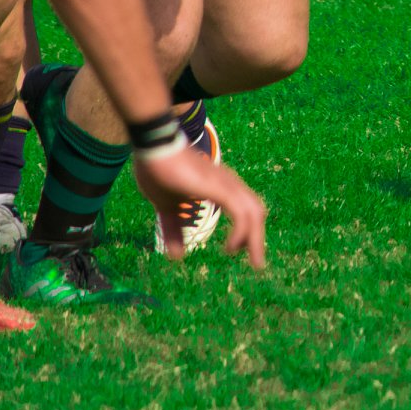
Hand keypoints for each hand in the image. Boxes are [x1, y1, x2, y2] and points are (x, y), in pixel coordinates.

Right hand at [132, 145, 267, 266]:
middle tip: (256, 263)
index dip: (249, 231)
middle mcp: (229, 184)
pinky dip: (242, 232)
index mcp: (221, 187)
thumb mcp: (166, 207)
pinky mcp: (217, 187)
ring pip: (254, 212)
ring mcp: (225, 184)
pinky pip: (241, 211)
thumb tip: (176, 256)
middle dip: (258, 239)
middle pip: (256, 211)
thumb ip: (173, 228)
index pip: (246, 208)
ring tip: (249, 258)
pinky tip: (231, 248)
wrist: (153, 146)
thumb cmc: (159, 172)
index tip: (242, 252)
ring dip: (254, 238)